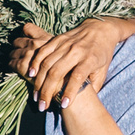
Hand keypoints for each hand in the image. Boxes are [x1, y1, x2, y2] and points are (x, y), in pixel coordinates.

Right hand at [10, 17, 133, 110]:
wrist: (100, 29)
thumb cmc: (102, 53)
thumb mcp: (103, 70)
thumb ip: (94, 86)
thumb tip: (86, 102)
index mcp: (90, 59)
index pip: (78, 77)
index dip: (70, 92)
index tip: (63, 105)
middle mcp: (76, 51)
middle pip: (58, 72)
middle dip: (48, 91)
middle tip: (43, 105)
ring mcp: (66, 44)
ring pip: (47, 63)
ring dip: (39, 81)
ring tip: (36, 95)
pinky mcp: (58, 39)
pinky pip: (43, 51)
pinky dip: (35, 62)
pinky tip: (31, 74)